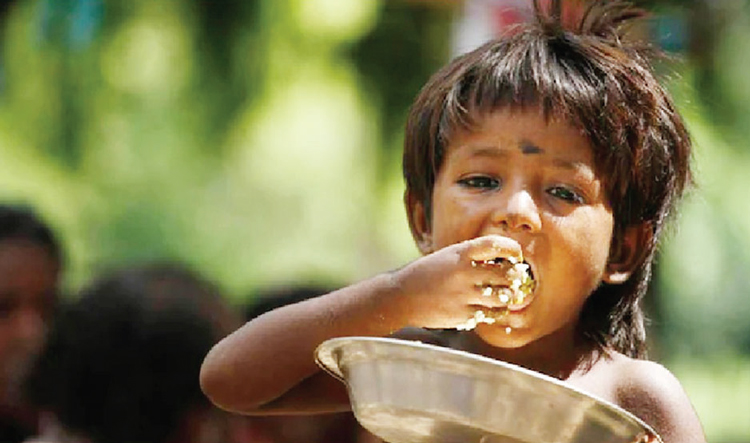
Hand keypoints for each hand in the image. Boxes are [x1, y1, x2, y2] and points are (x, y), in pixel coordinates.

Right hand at [388, 234, 523, 329]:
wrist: (401, 297)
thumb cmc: (428, 274)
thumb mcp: (447, 256)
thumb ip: (473, 257)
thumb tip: (507, 261)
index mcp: (460, 253)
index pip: (496, 245)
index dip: (512, 249)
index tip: (515, 255)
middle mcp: (464, 273)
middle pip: (507, 274)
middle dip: (515, 276)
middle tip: (514, 277)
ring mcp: (464, 296)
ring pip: (504, 297)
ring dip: (508, 295)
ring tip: (504, 293)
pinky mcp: (463, 316)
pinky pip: (492, 314)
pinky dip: (495, 311)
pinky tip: (489, 306)